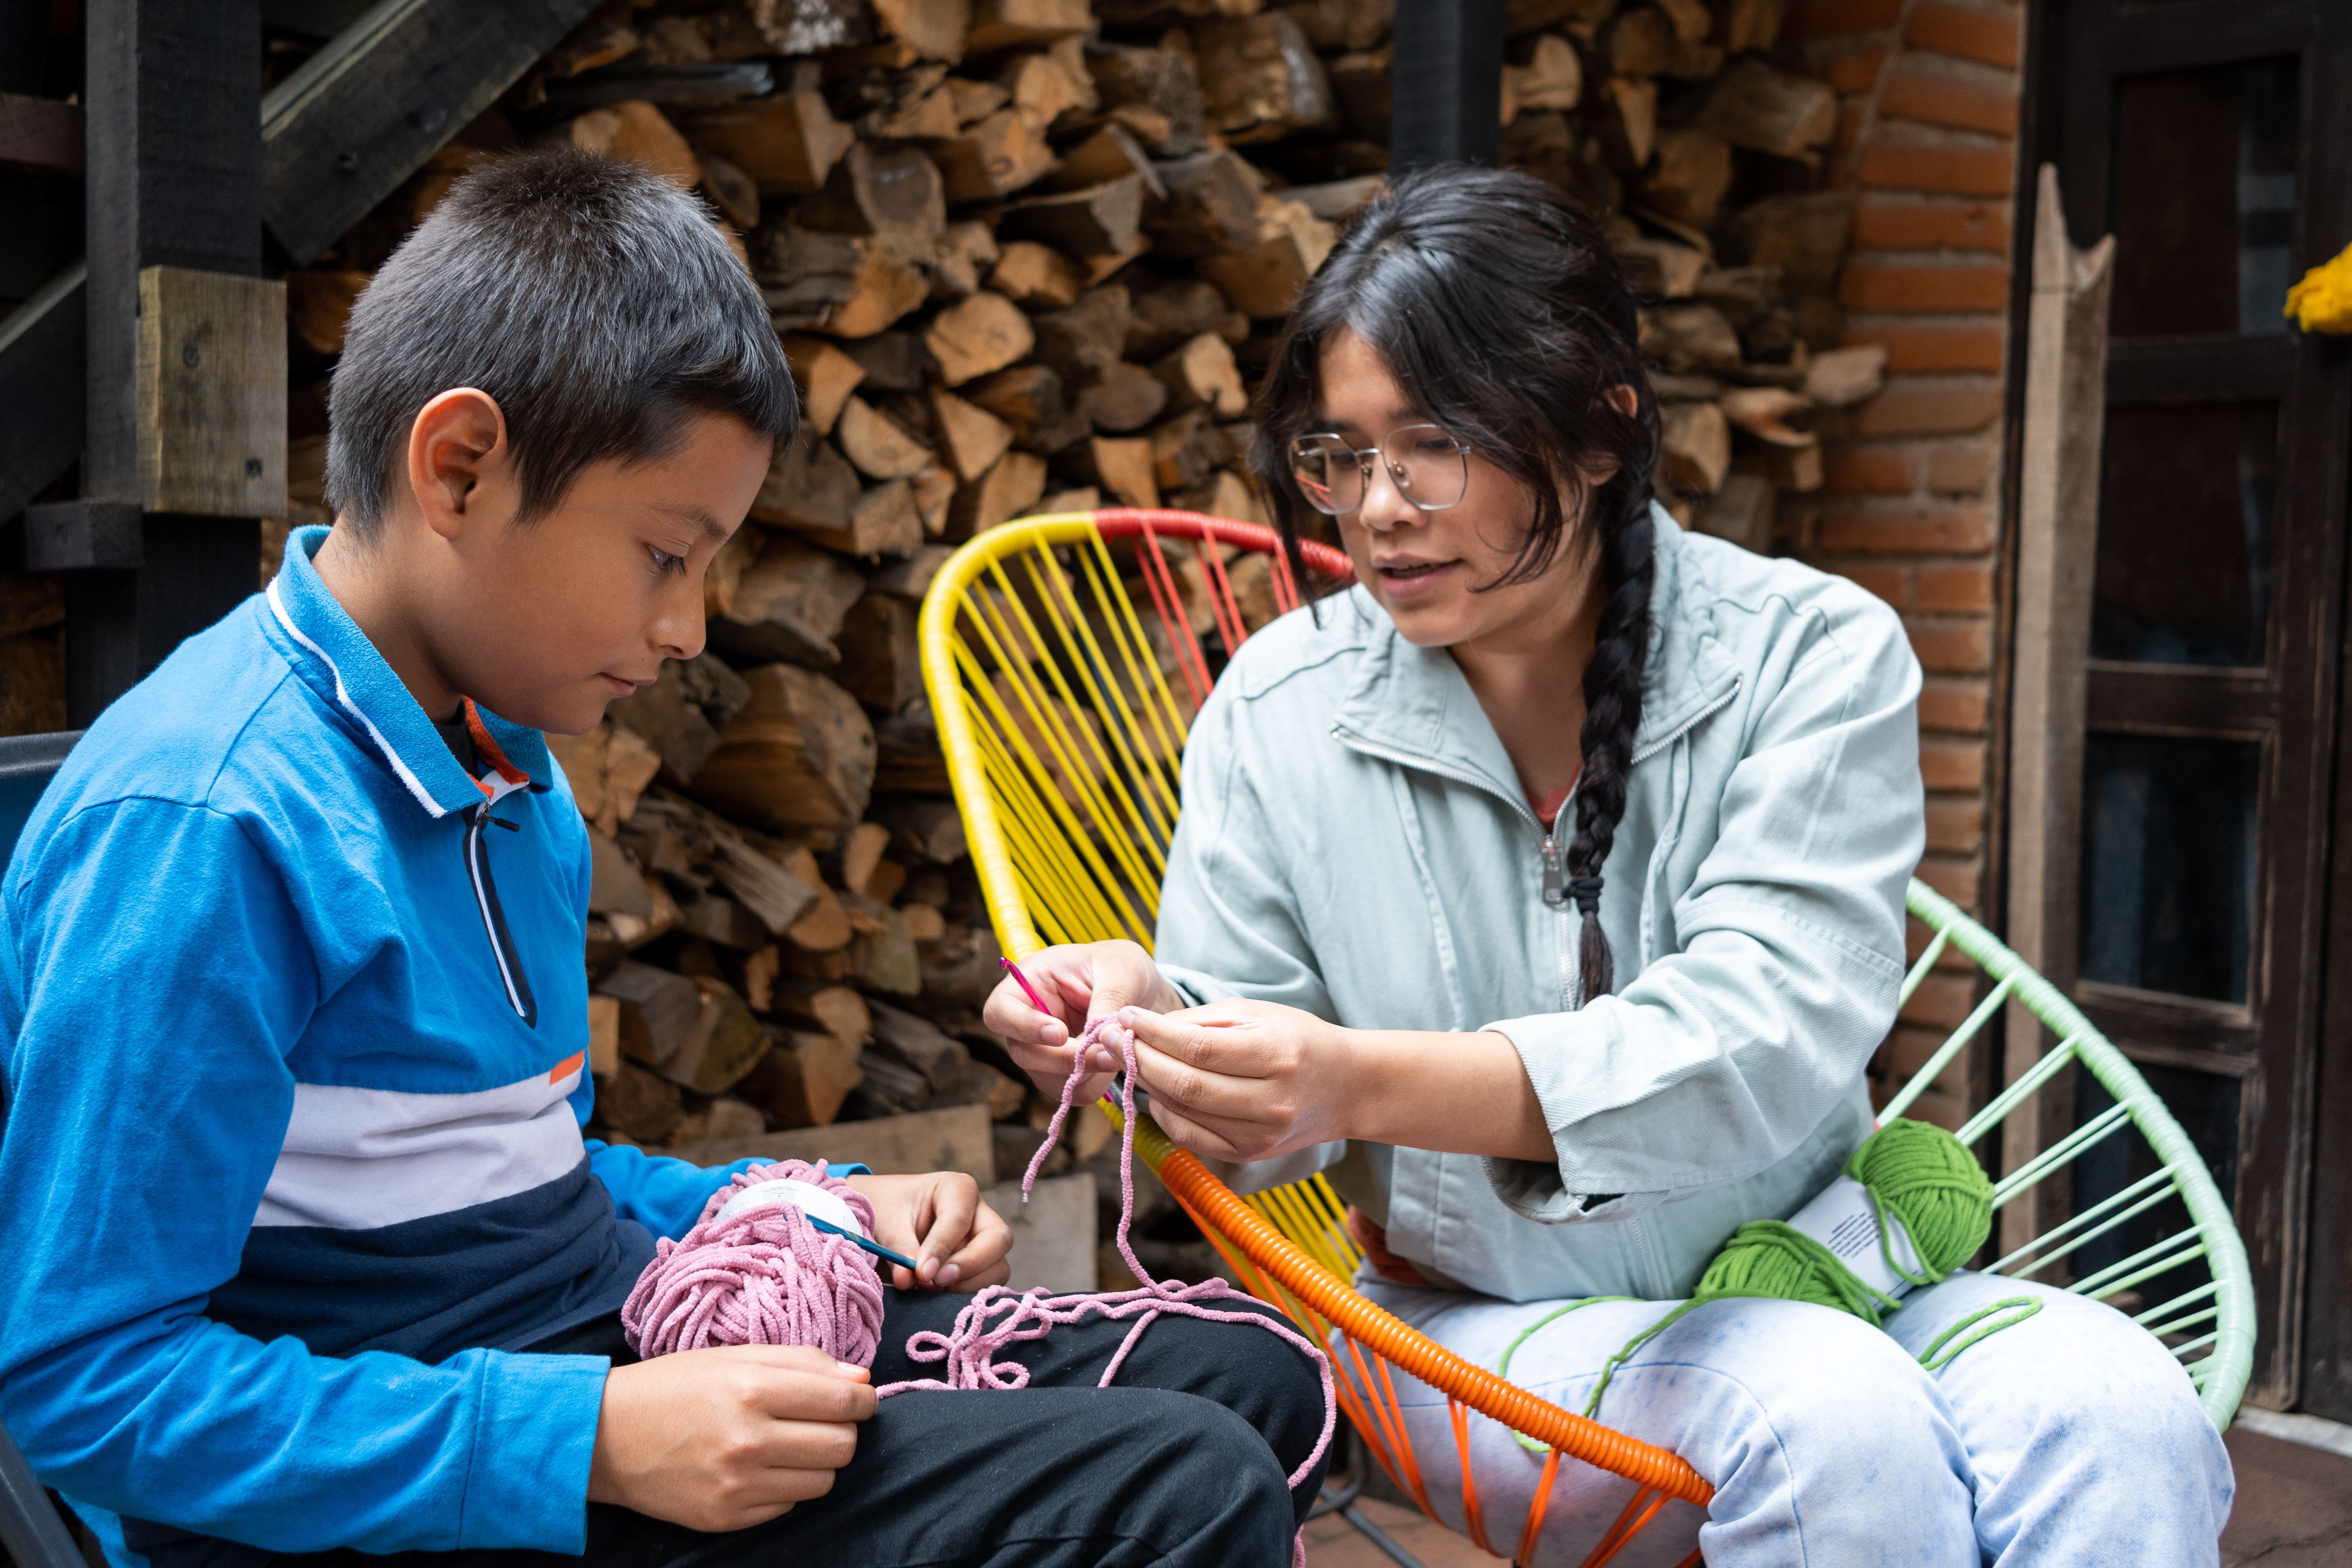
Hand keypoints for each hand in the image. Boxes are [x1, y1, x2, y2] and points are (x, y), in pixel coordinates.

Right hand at [587, 1344, 874, 1530]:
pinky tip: (760, 1467)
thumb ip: (803, 1363)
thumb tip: (861, 1380)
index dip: (864, 1400)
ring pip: (823, 1481)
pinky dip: (786, 1486)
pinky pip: (788, 1504)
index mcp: (752, 1389)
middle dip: (843, 1430)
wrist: (607, 1436)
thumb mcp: (734, 1357)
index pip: (844, 1401)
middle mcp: (748, 1441)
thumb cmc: (675, 1386)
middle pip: (842, 1445)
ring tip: (788, 1443)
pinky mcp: (726, 1517)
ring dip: (817, 1461)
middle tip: (821, 1420)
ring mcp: (737, 1485)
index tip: (861, 1398)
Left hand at [845, 1170, 1012, 1291]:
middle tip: (936, 1281)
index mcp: (958, 1188)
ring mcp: (983, 1242)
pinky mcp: (979, 1267)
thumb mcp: (887, 1224)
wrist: (879, 1220)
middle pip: (998, 1239)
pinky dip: (966, 1296)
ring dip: (968, 1285)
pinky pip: (987, 1285)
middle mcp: (979, 1213)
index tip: (921, 1272)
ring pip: (998, 1267)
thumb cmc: (885, 1210)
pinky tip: (937, 1297)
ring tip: (930, 1290)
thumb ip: (900, 1249)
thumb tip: (908, 1279)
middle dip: (970, 1264)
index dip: (942, 1247)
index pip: (959, 1218)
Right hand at [981, 940, 1180, 1101]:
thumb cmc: (1119, 965)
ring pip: (1046, 1078)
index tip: (1060, 1033)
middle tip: (1104, 1055)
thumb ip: (1110, 998)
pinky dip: (1094, 1083)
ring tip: (1119, 1055)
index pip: (1001, 1011)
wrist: (1135, 986)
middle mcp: (1027, 1019)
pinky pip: (1069, 1091)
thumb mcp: (1120, 968)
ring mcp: (1041, 1049)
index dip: (1024, 1027)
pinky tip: (1114, 1062)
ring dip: (1083, 1075)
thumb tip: (1101, 1035)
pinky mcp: (1060, 1072)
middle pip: (1022, 1053)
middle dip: (1064, 1060)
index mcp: (1029, 982)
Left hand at [1117, 999, 1358, 1163]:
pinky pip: (1190, 1136)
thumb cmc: (1297, 1040)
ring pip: (1183, 1113)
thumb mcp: (1257, 1014)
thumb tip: (1142, 1028)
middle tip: (1110, 1037)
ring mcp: (1260, 1135)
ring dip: (1146, 1085)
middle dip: (1138, 1058)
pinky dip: (1164, 1113)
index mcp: (1276, 1055)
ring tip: (1127, 1059)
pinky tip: (1156, 1091)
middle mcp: (1271, 1101)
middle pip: (1185, 1084)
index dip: (1153, 1034)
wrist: (1346, 1088)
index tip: (1124, 1016)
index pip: (1197, 1049)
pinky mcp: (1248, 1154)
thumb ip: (1200, 1022)